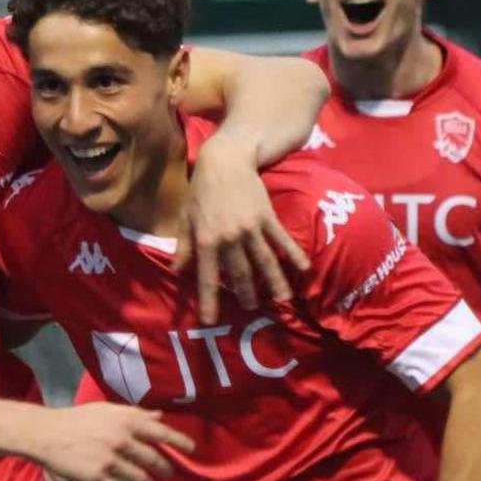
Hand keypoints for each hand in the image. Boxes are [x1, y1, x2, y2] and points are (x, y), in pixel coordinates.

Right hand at [27, 404, 194, 480]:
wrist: (48, 433)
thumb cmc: (79, 418)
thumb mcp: (107, 409)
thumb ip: (134, 414)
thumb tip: (159, 417)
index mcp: (126, 421)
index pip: (161, 433)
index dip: (180, 442)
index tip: (192, 449)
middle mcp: (122, 440)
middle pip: (154, 460)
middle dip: (165, 469)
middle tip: (168, 474)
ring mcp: (110, 461)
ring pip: (141, 480)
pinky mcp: (98, 479)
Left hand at [174, 130, 309, 322]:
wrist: (225, 160)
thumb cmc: (201, 189)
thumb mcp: (185, 217)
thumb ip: (183, 246)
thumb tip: (176, 271)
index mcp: (206, 239)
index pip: (207, 276)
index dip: (208, 300)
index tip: (209, 321)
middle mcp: (228, 238)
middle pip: (240, 273)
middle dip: (246, 294)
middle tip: (251, 310)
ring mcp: (250, 228)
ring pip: (264, 261)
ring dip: (274, 283)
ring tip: (282, 301)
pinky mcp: (267, 217)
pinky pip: (281, 240)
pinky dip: (293, 255)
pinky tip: (304, 269)